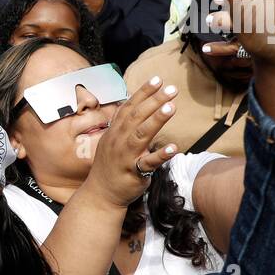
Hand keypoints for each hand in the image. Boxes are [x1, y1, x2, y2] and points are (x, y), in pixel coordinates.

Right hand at [84, 76, 178, 205]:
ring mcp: (125, 156)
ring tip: (171, 107)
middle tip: (171, 89)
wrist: (100, 195)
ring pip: (140, 135)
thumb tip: (136, 107)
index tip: (157, 79)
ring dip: (156, 120)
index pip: (129, 107)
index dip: (143, 93)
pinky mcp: (133, 173)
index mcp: (115, 131)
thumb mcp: (112, 141)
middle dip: (154, 101)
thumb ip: (124, 125)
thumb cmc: (110, 167)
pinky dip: (160, 155)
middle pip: (136, 116)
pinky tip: (174, 148)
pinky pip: (147, 163)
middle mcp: (118, 141)